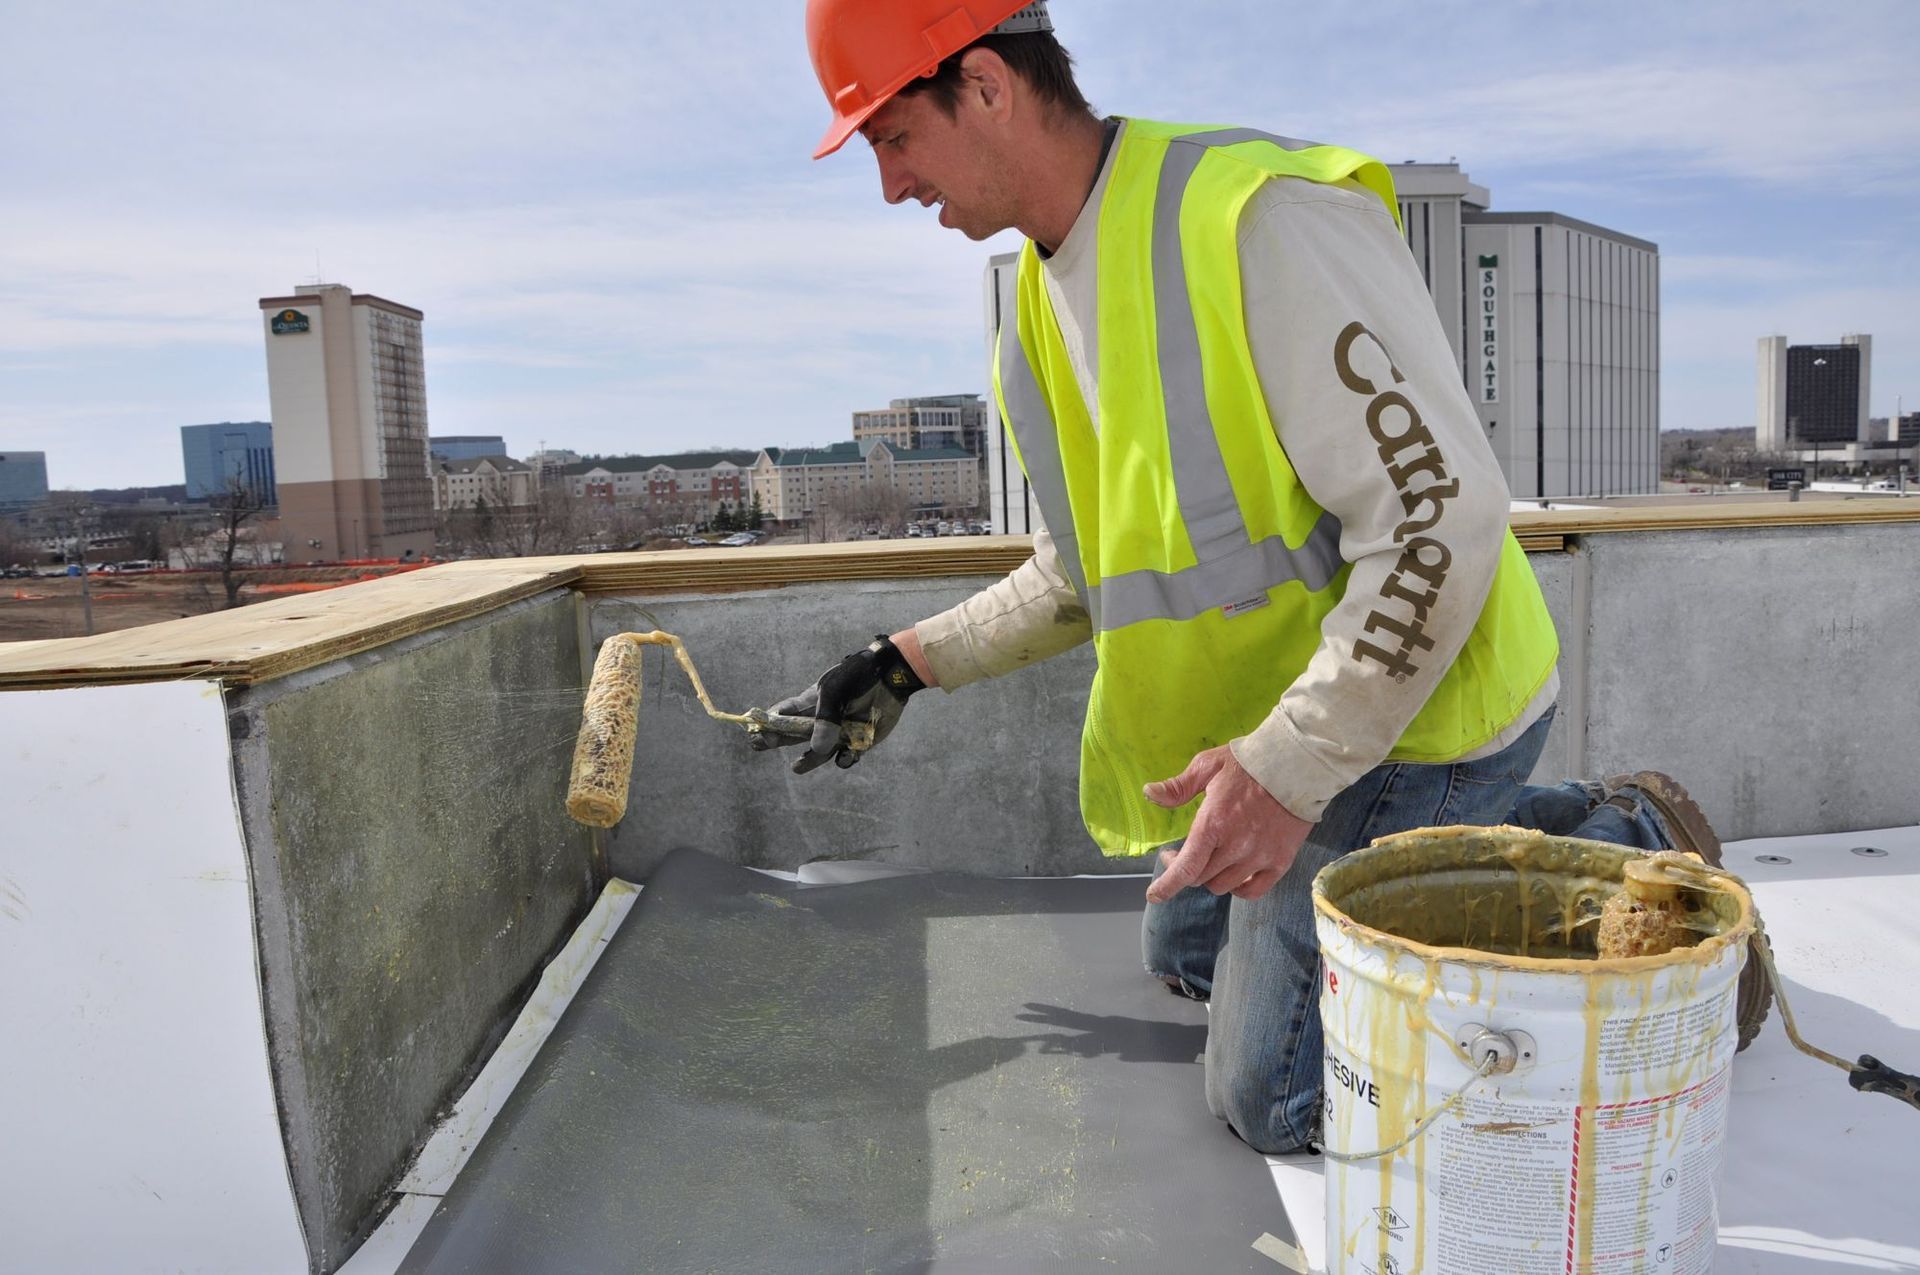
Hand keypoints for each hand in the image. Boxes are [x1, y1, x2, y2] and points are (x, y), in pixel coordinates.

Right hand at [749, 635, 925, 773]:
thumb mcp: (836, 690)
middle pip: (794, 734)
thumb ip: (825, 719)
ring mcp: (839, 732)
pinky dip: (845, 759)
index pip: (783, 713)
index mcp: (811, 702)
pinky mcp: (858, 742)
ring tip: (798, 767)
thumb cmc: (859, 676)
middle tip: (761, 745)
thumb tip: (817, 749)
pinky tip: (846, 756)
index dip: (769, 722)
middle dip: (777, 740)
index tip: (757, 730)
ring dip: (809, 760)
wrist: (891, 677)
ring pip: (819, 751)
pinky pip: (846, 757)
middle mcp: (822, 719)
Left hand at [1142, 746, 1312, 902]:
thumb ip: (1178, 786)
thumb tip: (1150, 793)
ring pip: (1223, 886)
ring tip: (1210, 858)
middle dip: (1185, 870)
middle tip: (1182, 854)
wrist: (1297, 765)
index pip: (1185, 868)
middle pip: (1201, 878)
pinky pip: (1253, 891)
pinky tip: (1233, 875)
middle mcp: (1236, 846)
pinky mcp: (1280, 862)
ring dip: (1210, 877)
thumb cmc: (1249, 763)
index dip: (1166, 886)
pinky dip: (1238, 888)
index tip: (1154, 895)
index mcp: (1213, 823)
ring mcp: (1259, 857)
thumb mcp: (1208, 766)